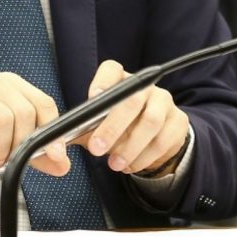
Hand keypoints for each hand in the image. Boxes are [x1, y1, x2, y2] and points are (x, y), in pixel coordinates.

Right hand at [0, 65, 69, 179]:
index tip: (52, 155)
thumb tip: (63, 163)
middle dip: (21, 144)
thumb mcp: (6, 145)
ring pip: (3, 118)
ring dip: (0, 148)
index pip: (42, 102)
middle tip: (8, 159)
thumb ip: (34, 152)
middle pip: (24, 111)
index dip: (51, 131)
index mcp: (7, 82)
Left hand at [77, 60, 189, 175]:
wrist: (154, 138)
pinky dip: (145, 157)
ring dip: (131, 147)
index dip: (103, 81)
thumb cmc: (119, 127)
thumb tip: (57, 141)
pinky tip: (131, 166)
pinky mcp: (178, 121)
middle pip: (132, 99)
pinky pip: (164, 140)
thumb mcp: (98, 125)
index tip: (94, 97)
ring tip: (114, 164)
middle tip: (97, 149)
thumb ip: (82, 128)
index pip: (112, 70)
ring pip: (151, 122)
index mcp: (121, 80)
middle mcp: (144, 86)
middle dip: (113, 126)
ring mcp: (164, 102)